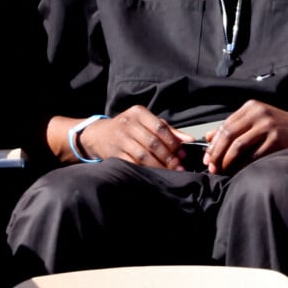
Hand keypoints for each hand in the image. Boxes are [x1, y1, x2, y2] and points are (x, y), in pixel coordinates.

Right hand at [78, 105, 194, 170]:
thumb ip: (168, 130)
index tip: (182, 153)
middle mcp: (128, 123)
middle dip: (168, 157)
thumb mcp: (146, 122)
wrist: (99, 134)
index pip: (160, 127)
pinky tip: (154, 174)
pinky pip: (132, 164)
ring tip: (169, 172)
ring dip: (158, 166)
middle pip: (152, 142)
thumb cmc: (128, 127)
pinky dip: (145, 170)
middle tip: (179, 167)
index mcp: (138, 112)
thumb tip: (188, 140)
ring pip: (143, 155)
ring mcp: (119, 138)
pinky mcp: (113, 153)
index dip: (173, 142)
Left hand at [202, 100, 287, 174]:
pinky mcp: (277, 140)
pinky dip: (243, 166)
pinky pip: (253, 156)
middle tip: (211, 167)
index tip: (207, 157)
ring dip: (226, 161)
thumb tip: (208, 137)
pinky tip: (239, 173)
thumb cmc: (283, 127)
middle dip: (217, 154)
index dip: (214, 144)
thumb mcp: (258, 121)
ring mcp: (268, 126)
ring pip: (238, 146)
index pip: (225, 126)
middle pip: (229, 135)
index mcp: (252, 107)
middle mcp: (258, 114)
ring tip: (222, 171)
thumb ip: (235, 127)